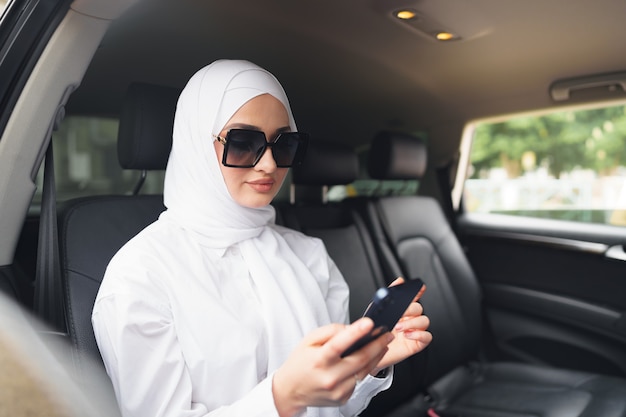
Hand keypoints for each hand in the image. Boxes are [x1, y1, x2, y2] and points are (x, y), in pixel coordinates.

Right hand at [272, 318, 392, 416]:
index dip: (355, 333)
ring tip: (383, 343)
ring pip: (364, 371)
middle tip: (387, 334)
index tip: (369, 323)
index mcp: (318, 360)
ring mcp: (338, 390)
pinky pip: (358, 380)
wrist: (290, 391)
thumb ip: (330, 331)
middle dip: (377, 344)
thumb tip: (351, 328)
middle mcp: (329, 377)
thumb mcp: (308, 340)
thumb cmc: (300, 363)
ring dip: (376, 356)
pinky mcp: (343, 398)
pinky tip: (367, 359)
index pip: (338, 344)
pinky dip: (365, 368)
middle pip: (360, 359)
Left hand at [372, 277, 431, 373]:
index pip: (414, 297)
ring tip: (398, 328)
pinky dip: (419, 334)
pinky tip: (407, 335)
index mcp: (402, 310)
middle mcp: (410, 319)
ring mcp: (415, 331)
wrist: (371, 353)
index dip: (419, 291)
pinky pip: (427, 336)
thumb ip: (388, 295)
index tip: (420, 287)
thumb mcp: (377, 311)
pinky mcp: (417, 343)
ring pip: (425, 321)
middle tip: (399, 314)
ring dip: (412, 322)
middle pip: (419, 308)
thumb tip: (399, 281)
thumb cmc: (375, 333)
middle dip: (409, 309)